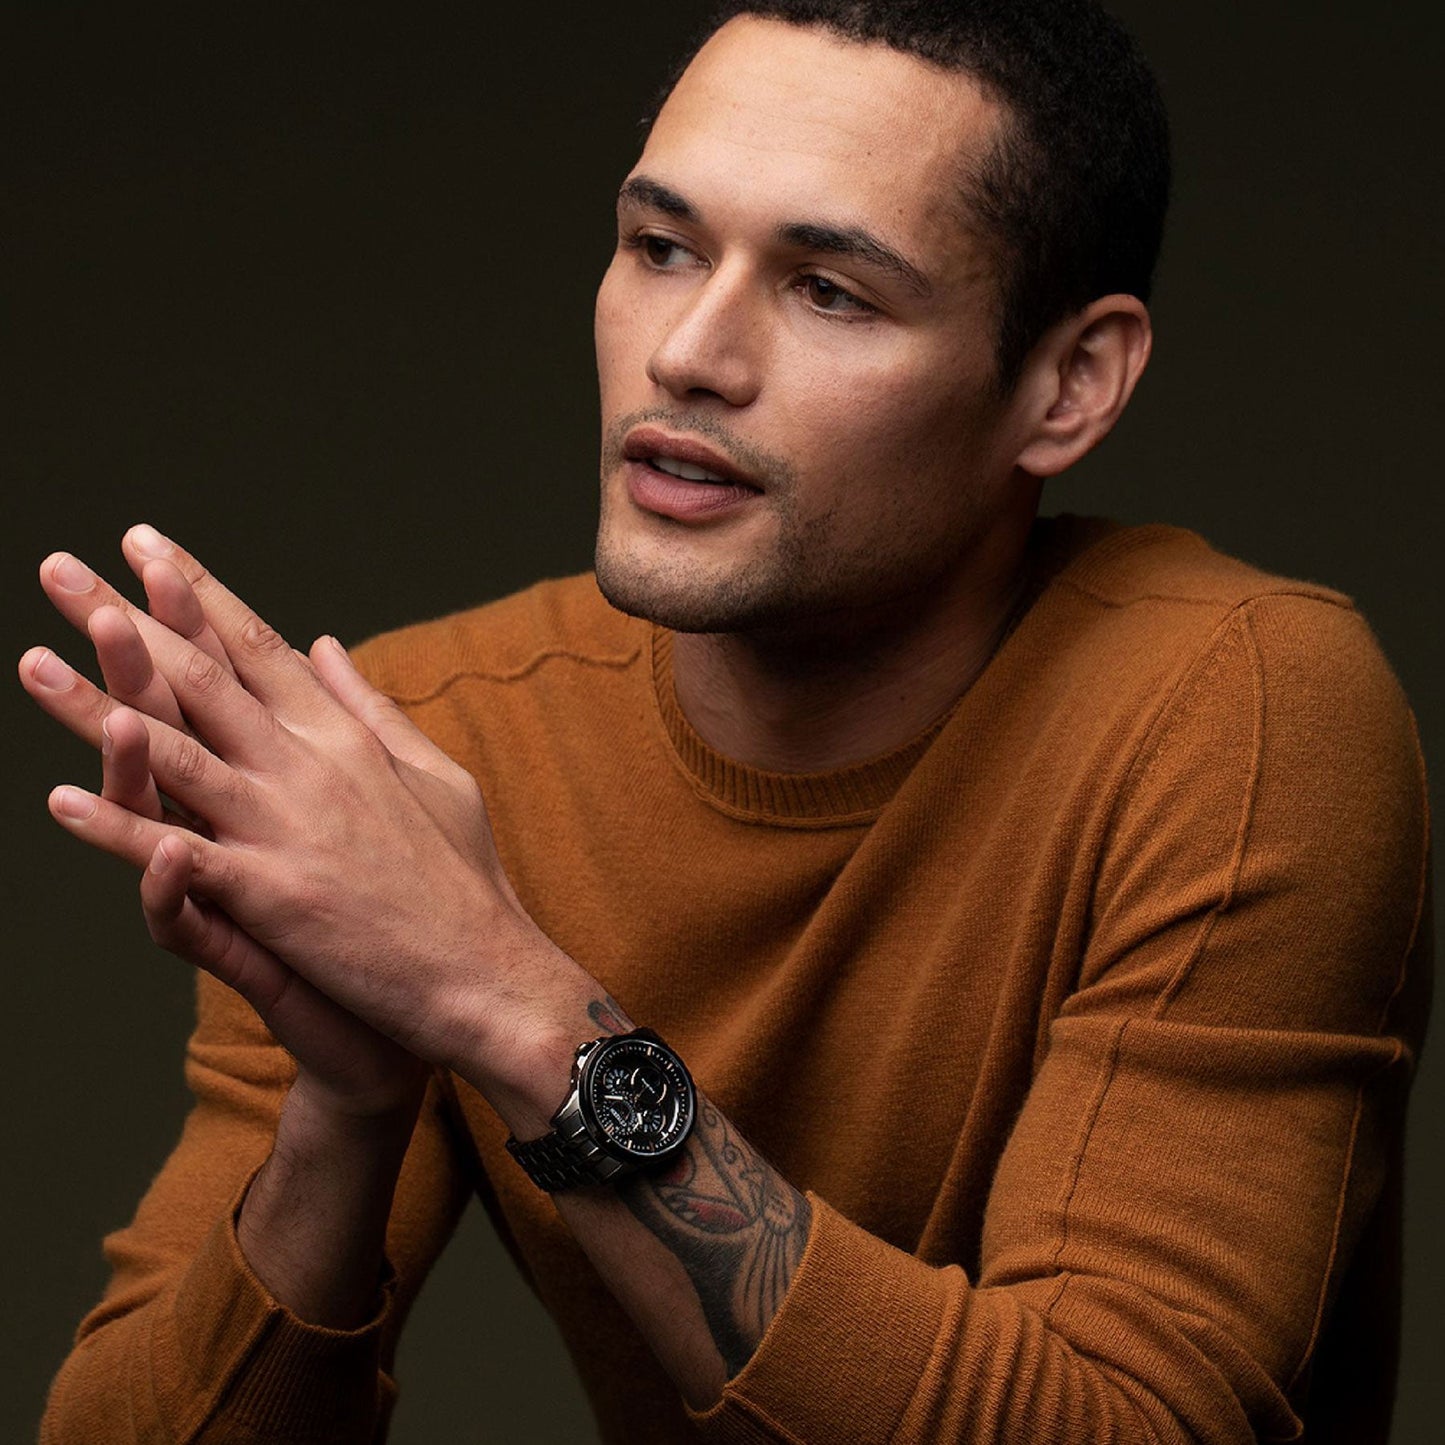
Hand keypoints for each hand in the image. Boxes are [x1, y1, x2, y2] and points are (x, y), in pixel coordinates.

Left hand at [20, 526, 593, 1121]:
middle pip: (200, 677)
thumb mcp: (433, 773)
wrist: (485, 970)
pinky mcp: (272, 892)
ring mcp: (287, 825)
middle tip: (62, 570)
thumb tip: (323, 644)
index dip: (195, 590)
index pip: (255, 644)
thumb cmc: (464, 878)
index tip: (145, 545)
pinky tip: (59, 802)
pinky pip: (177, 854)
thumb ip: (370, 707)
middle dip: (124, 618)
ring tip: (31, 662)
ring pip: (172, 751)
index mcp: (344, 735)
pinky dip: (117, 830)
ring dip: (93, 707)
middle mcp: (309, 764)